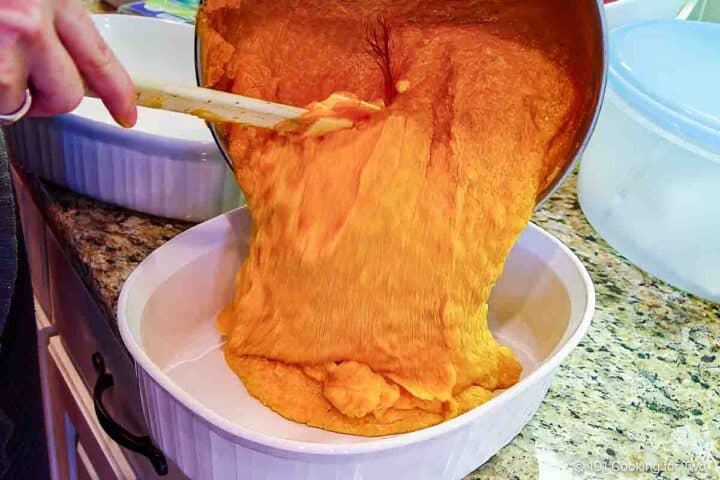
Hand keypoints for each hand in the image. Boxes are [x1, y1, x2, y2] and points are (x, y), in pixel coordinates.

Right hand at [0, 0, 136, 125]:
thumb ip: (51, 21)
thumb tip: (59, 58)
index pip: (100, 59)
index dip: (117, 93)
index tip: (127, 116)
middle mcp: (32, 20)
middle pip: (66, 95)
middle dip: (44, 102)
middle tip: (22, 91)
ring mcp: (5, 37)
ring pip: (19, 102)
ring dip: (3, 96)